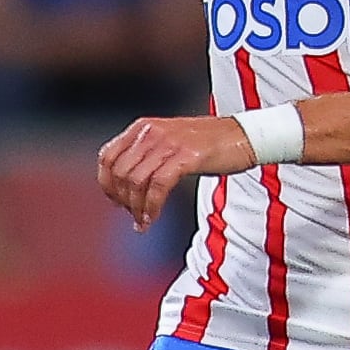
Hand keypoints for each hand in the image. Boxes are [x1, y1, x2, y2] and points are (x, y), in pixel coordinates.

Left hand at [95, 113, 252, 228]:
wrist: (243, 136)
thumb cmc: (210, 143)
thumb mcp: (170, 141)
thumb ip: (148, 155)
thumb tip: (127, 184)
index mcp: (143, 127)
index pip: (107, 156)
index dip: (106, 184)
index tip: (116, 201)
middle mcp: (151, 133)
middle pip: (119, 173)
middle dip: (122, 200)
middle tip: (133, 215)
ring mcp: (169, 143)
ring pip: (135, 182)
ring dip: (136, 208)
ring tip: (144, 221)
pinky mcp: (186, 157)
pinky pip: (158, 187)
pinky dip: (151, 207)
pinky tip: (152, 219)